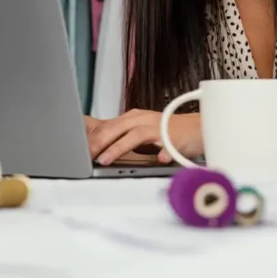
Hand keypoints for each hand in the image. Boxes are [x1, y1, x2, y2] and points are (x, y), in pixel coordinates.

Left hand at [85, 109, 201, 165]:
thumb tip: (97, 140)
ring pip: (136, 135)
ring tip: (105, 159)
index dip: (92, 136)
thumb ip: (121, 134)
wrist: (198, 128)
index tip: (78, 148)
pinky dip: (162, 153)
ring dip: (119, 147)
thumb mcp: (141, 130)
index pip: (108, 125)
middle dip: (100, 141)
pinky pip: (168, 147)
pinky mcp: (175, 140)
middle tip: (86, 155)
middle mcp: (145, 120)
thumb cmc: (168, 131)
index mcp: (135, 118)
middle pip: (118, 127)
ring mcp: (160, 129)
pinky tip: (158, 158)